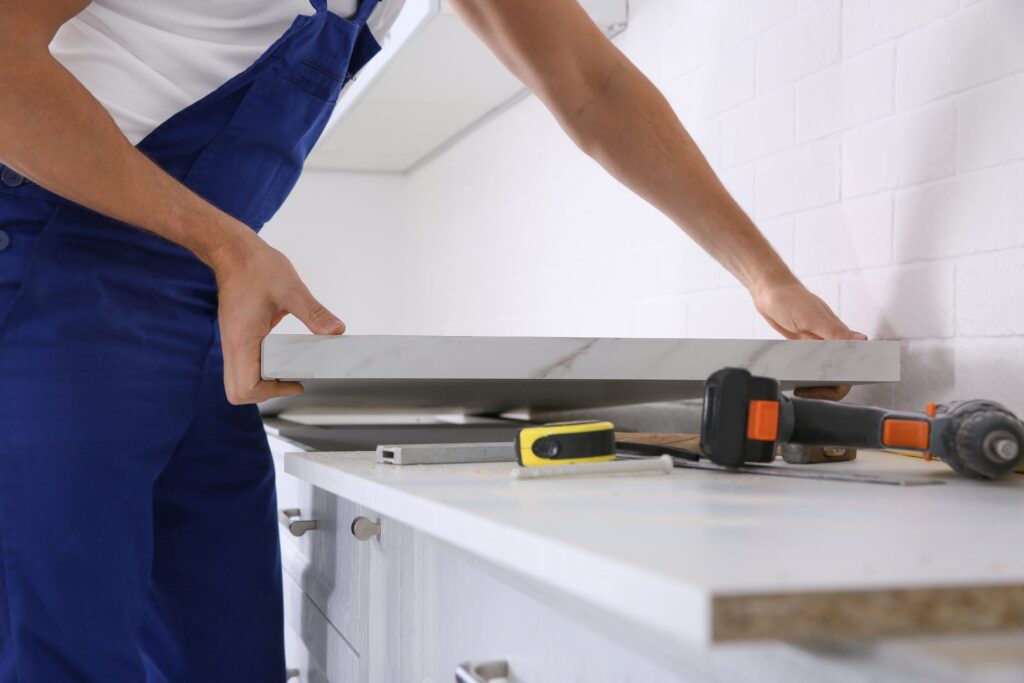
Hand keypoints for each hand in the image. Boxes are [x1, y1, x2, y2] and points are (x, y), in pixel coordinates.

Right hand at [212, 233, 344, 404]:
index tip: (295, 381)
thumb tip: (336, 331)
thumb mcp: (291, 289)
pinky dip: (262, 368)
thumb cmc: (256, 267)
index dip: (270, 393)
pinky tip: (283, 355)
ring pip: (239, 380)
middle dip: (265, 393)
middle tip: (291, 379)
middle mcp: (232, 346)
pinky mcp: (238, 336)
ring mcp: (233, 342)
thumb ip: (314, 313)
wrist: (233, 251)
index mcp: (242, 340)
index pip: (244, 388)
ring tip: (290, 370)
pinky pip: (244, 365)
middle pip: (238, 392)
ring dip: (263, 382)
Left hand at [751, 279, 866, 401]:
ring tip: (798, 387)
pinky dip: (804, 375)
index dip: (845, 379)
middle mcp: (831, 342)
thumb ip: (835, 331)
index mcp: (839, 335)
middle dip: (825, 387)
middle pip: (838, 374)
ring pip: (823, 372)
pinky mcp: (803, 348)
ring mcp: (816, 346)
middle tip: (805, 390)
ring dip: (814, 383)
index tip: (827, 386)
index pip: (853, 364)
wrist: (770, 293)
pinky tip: (793, 378)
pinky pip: (809, 366)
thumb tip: (863, 340)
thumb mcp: (812, 316)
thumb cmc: (791, 299)